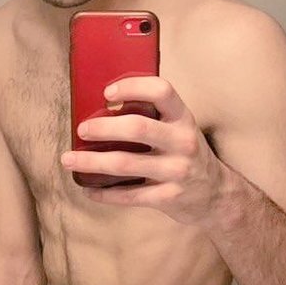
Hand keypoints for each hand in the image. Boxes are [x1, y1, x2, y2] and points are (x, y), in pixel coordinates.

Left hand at [61, 77, 223, 225]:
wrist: (216, 194)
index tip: (107, 93)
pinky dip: (104, 193)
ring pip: (125, 164)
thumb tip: (102, 106)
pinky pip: (129, 195)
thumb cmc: (186, 153)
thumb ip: (153, 116)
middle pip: (137, 128)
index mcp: (183, 118)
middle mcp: (183, 142)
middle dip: (103, 128)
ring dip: (91, 162)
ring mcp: (177, 171)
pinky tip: (88, 188)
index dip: (133, 87)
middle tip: (81, 129)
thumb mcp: (179, 128)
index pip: (162, 91)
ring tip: (69, 159)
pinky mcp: (169, 197)